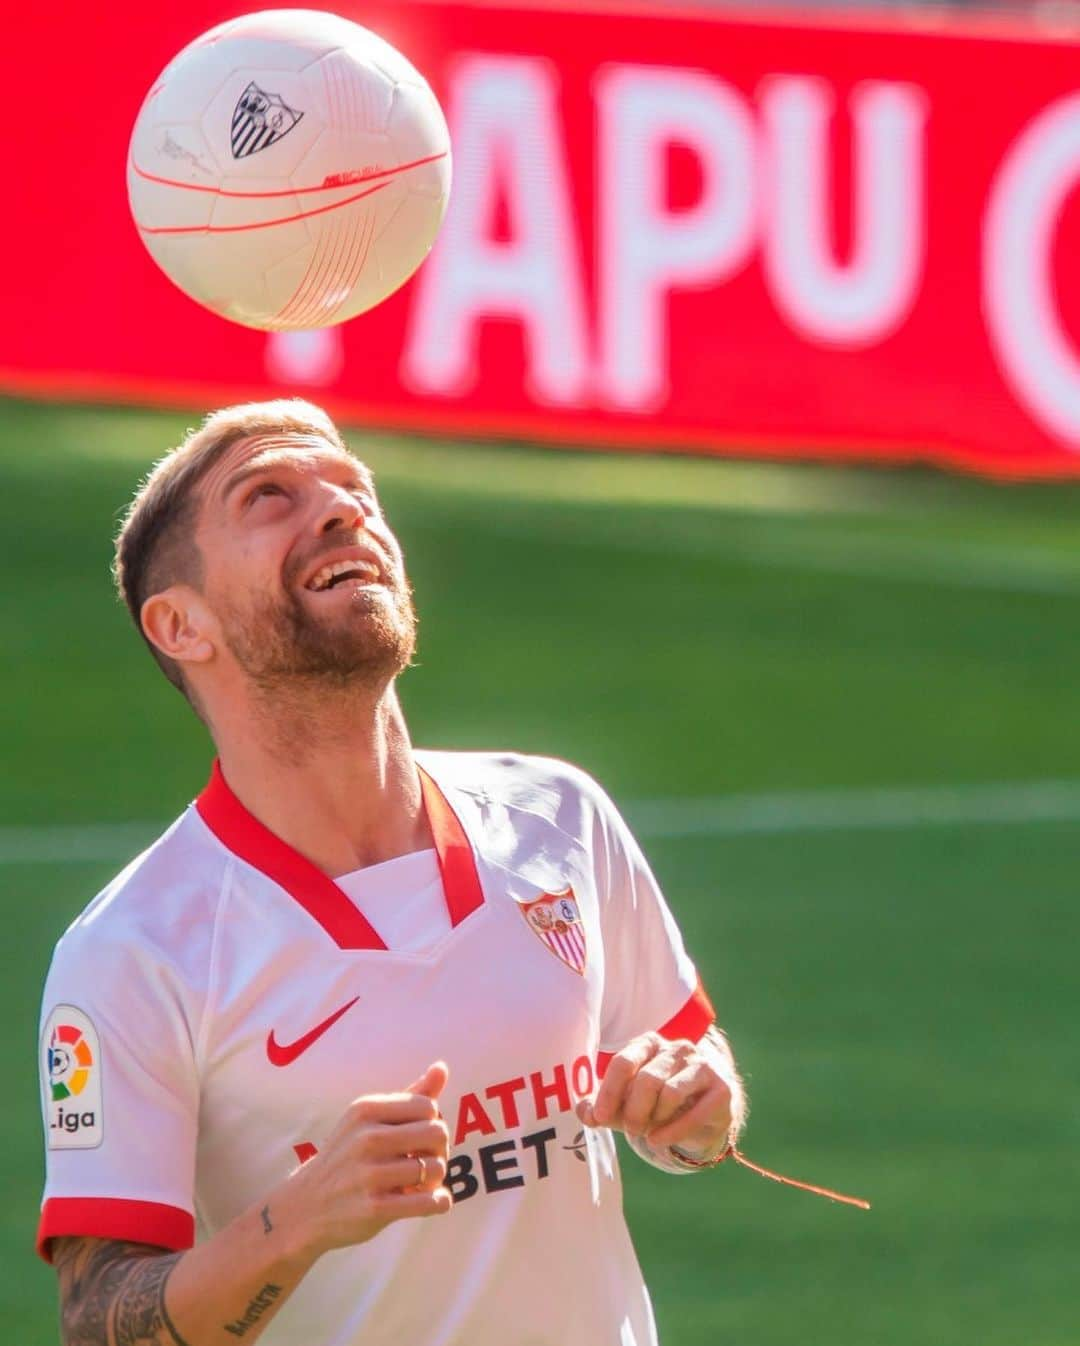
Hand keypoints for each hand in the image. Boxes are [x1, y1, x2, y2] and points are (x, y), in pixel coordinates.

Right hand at [283, 1061, 452, 1257]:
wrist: (303, 1208)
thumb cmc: (346, 1157)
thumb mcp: (367, 1120)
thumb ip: (409, 1096)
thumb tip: (441, 1068)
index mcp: (365, 1109)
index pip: (428, 1107)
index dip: (433, 1123)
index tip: (420, 1140)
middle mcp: (366, 1137)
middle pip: (437, 1133)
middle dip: (440, 1150)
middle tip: (426, 1162)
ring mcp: (369, 1174)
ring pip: (435, 1168)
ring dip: (436, 1179)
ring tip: (421, 1184)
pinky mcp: (374, 1209)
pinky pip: (428, 1202)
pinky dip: (439, 1202)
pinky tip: (435, 1202)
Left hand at [577, 1032, 733, 1156]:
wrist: (704, 1111)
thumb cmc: (656, 1104)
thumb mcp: (625, 1105)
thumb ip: (602, 1108)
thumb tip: (584, 1112)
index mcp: (649, 1044)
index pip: (624, 1062)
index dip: (609, 1091)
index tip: (599, 1117)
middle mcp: (676, 1049)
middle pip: (647, 1078)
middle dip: (634, 1110)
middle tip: (630, 1129)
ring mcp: (701, 1066)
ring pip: (670, 1092)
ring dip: (655, 1118)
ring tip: (649, 1131)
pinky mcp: (721, 1089)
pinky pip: (695, 1112)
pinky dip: (673, 1131)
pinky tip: (660, 1140)